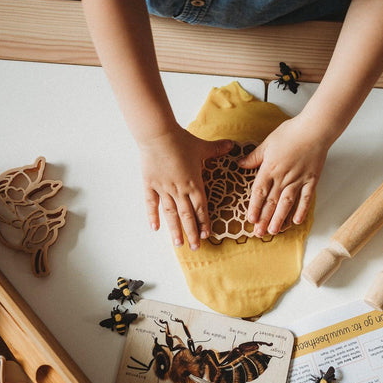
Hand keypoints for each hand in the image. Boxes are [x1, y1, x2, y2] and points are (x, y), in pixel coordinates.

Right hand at [139, 128, 232, 248]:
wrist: (158, 135)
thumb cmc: (180, 140)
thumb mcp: (202, 146)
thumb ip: (217, 149)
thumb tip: (232, 145)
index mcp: (194, 183)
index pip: (201, 207)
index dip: (204, 222)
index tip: (206, 235)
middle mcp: (180, 190)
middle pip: (187, 216)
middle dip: (192, 233)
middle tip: (195, 247)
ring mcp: (164, 189)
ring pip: (171, 214)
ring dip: (175, 230)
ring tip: (178, 244)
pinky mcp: (150, 185)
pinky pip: (151, 204)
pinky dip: (153, 216)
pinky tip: (155, 228)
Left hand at [238, 117, 328, 235]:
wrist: (315, 129)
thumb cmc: (291, 133)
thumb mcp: (267, 143)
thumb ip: (254, 157)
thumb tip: (239, 164)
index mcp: (270, 168)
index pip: (259, 192)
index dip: (254, 207)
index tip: (250, 219)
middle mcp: (283, 177)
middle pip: (271, 202)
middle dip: (264, 218)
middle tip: (259, 233)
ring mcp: (298, 180)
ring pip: (286, 203)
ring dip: (279, 218)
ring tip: (273, 231)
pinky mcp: (311, 180)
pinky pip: (306, 199)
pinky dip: (301, 210)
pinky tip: (296, 221)